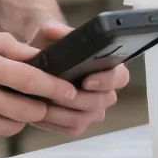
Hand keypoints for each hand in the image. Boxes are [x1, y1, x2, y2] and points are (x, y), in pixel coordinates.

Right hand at [0, 28, 76, 144]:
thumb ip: (3, 45)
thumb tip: (34, 56)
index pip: (26, 79)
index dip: (52, 87)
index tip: (69, 91)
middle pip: (23, 110)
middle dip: (40, 108)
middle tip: (44, 102)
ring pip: (8, 127)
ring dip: (18, 119)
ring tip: (14, 106)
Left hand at [28, 20, 128, 137]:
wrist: (37, 66)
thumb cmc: (51, 48)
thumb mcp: (52, 35)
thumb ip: (56, 30)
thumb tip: (52, 29)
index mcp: (108, 68)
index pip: (120, 77)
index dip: (106, 80)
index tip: (87, 80)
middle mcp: (105, 92)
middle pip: (100, 101)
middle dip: (77, 99)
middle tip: (56, 93)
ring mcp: (93, 111)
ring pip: (84, 117)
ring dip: (62, 112)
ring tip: (43, 102)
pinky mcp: (78, 125)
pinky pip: (71, 128)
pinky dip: (54, 122)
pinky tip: (39, 112)